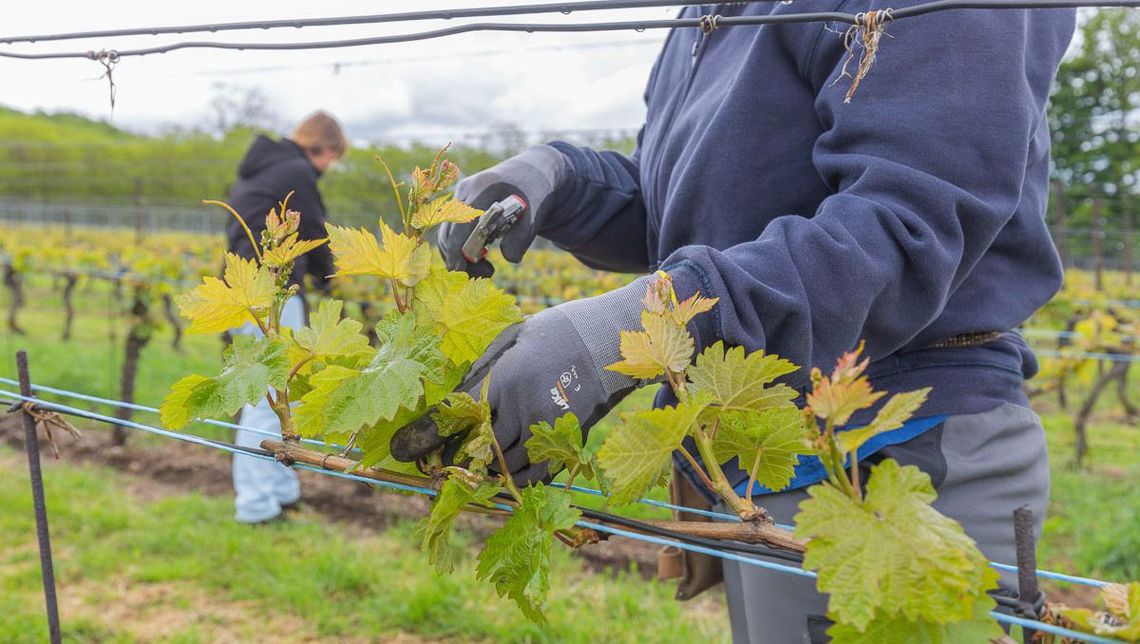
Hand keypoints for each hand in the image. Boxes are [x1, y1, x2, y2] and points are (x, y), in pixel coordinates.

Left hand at [390, 277, 650, 484]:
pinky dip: (512, 479)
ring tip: (464, 472)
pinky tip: (500, 474)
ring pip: (504, 466)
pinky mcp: (566, 443)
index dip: (427, 437)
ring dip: (481, 472)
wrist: (606, 342)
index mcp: (507, 378)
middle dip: (453, 460)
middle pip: (478, 448)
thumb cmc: (553, 333)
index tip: (403, 451)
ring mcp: (547, 430)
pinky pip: (533, 476)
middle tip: (432, 467)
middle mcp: (525, 408)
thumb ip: (482, 372)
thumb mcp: (510, 340)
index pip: (458, 416)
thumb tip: (451, 401)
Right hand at [438, 145, 568, 276]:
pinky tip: (482, 258)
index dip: (457, 248)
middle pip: (449, 230)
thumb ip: (522, 237)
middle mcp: (466, 190)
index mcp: (484, 188)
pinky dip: (462, 248)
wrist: (532, 173)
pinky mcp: (461, 205)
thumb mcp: (536, 214)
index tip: (460, 270)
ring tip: (488, 269)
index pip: (460, 222)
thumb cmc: (535, 193)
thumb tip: (509, 258)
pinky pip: (453, 231)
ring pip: (448, 234)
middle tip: (488, 273)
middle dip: (460, 258)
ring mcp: (461, 196)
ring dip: (461, 256)